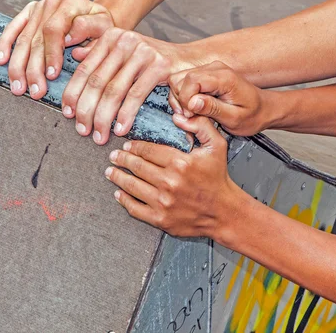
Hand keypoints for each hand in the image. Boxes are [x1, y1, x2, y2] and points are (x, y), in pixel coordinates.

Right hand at [0, 0, 113, 97]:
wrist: (97, 16)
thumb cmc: (102, 27)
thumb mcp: (106, 29)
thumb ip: (92, 36)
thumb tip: (72, 49)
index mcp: (72, 3)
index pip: (55, 31)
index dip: (51, 54)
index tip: (51, 75)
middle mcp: (53, 2)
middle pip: (36, 38)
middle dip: (33, 68)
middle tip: (34, 91)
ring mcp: (39, 7)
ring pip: (23, 39)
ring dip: (18, 65)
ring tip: (18, 87)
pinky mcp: (29, 12)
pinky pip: (13, 28)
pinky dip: (5, 45)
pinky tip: (1, 60)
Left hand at [62, 28, 191, 144]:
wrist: (188, 58)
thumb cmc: (151, 59)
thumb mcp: (123, 51)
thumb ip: (99, 52)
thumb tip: (75, 54)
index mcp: (111, 36)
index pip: (85, 69)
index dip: (73, 93)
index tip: (68, 114)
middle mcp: (124, 41)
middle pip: (96, 82)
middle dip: (86, 110)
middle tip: (82, 131)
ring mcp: (142, 52)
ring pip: (114, 91)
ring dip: (104, 117)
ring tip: (99, 135)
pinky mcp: (159, 66)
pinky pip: (135, 95)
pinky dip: (125, 115)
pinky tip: (120, 129)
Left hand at [105, 114, 243, 238]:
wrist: (224, 212)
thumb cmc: (218, 179)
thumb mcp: (217, 145)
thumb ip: (201, 125)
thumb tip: (178, 115)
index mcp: (180, 163)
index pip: (148, 150)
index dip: (133, 146)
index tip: (126, 145)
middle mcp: (169, 182)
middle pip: (137, 166)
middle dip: (122, 159)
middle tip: (114, 156)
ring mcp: (163, 202)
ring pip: (132, 186)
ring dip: (118, 177)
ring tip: (110, 172)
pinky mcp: (161, 219)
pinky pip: (135, 208)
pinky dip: (124, 200)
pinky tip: (118, 193)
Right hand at [168, 61, 272, 135]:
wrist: (263, 109)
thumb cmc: (252, 116)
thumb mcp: (235, 119)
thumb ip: (213, 109)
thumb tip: (192, 102)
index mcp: (225, 78)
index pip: (191, 80)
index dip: (185, 99)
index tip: (191, 115)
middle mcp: (215, 68)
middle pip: (180, 78)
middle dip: (180, 99)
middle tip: (191, 116)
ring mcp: (209, 69)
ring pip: (178, 79)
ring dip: (179, 98)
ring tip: (192, 113)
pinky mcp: (205, 74)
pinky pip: (183, 81)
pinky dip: (183, 95)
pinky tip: (193, 107)